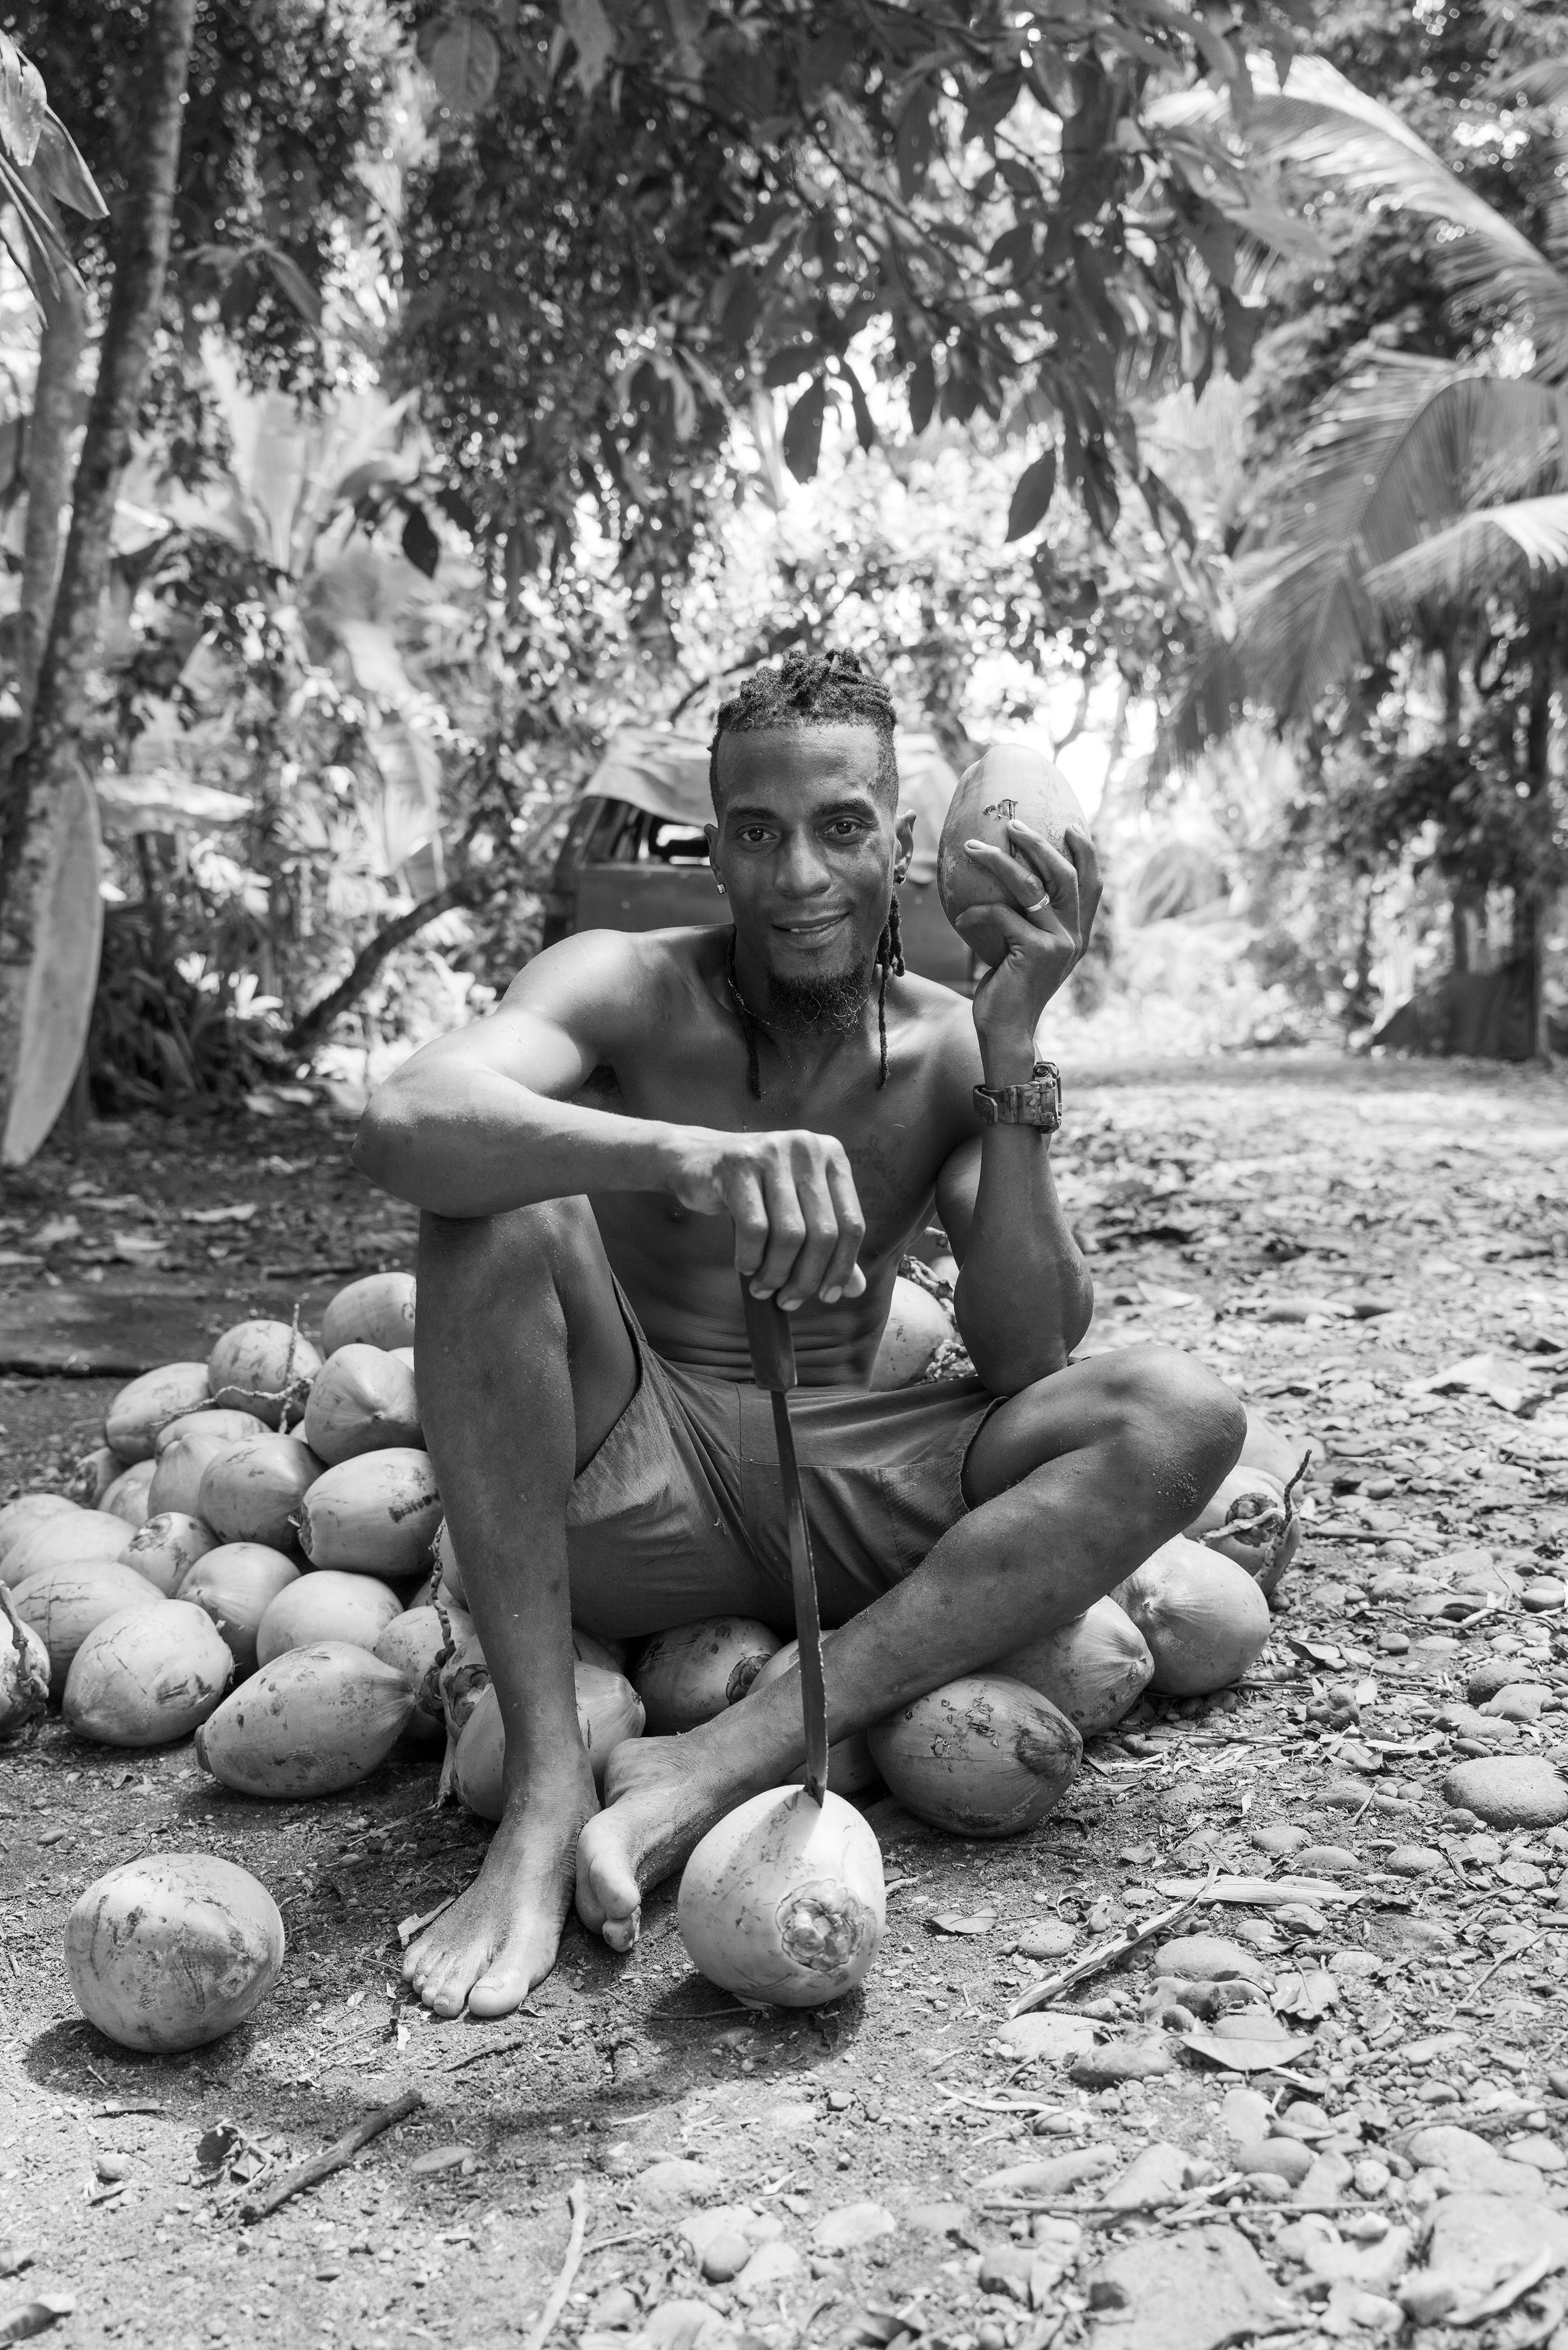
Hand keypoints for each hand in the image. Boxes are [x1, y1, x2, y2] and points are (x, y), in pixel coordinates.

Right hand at [667, 1129, 867, 1309]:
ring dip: (776, 1273)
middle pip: (823, 1233)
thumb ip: (828, 1244)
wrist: (697, 1160)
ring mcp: (772, 1153)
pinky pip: (754, 1228)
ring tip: (764, 1288)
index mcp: (833, 1156)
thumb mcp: (797, 1210)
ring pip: (789, 1234)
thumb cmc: (755, 1190)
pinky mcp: (738, 1165)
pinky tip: (745, 1266)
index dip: (843, 1267)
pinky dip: (751, 1257)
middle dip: (806, 1278)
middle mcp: (808, 1149)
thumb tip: (855, 1289)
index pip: (852, 1223)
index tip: (828, 1297)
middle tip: (789, 1300)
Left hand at [955, 819, 1100, 1077]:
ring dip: (1001, 861)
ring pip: (1031, 887)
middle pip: (1064, 874)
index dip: (1086, 852)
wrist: (1007, 1030)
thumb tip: (1010, 884)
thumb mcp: (1025, 950)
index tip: (1072, 824)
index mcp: (1078, 933)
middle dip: (1039, 843)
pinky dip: (977, 913)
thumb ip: (1031, 922)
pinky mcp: (1037, 952)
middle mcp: (1076, 936)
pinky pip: (1002, 915)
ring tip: (975, 847)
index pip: (1093, 885)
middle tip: (1013, 823)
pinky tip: (961, 917)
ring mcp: (1059, 943)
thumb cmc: (1008, 989)